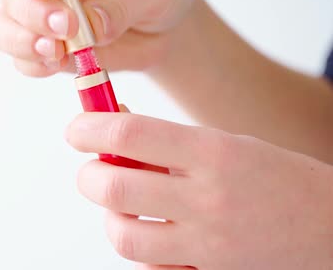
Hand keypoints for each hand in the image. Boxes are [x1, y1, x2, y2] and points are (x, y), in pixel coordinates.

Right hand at [0, 0, 195, 76]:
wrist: (163, 31)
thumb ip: (122, 3)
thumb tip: (91, 26)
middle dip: (33, 13)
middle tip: (67, 28)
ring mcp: (41, 16)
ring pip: (4, 25)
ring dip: (21, 42)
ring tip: (55, 54)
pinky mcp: (46, 48)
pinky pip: (22, 59)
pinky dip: (33, 65)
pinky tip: (55, 66)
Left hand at [65, 111, 332, 268]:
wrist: (331, 230)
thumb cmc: (276, 180)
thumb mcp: (226, 145)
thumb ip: (168, 142)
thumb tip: (112, 129)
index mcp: (213, 152)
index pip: (129, 134)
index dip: (88, 127)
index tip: (76, 129)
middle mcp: (208, 198)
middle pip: (114, 186)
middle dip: (88, 175)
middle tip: (92, 170)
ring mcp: (208, 243)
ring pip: (123, 234)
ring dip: (110, 217)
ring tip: (124, 206)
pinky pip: (150, 267)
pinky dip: (141, 250)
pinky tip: (155, 234)